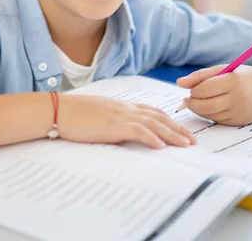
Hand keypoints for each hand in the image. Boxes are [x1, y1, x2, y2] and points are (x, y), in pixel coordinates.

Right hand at [58, 94, 196, 148]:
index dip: (169, 119)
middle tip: (193, 140)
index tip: (181, 129)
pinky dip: (151, 137)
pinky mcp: (112, 125)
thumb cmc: (74, 115)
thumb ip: (114, 120)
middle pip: (158, 116)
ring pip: (153, 123)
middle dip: (177, 128)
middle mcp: (125, 108)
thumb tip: (125, 131)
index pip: (152, 110)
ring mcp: (119, 115)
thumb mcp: (99, 115)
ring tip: (185, 144)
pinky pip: (137, 130)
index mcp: (122, 106)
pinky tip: (161, 145)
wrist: (58, 111)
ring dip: (172, 134)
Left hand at [177, 64, 251, 125]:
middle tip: (187, 100)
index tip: (190, 91)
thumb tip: (179, 82)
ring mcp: (240, 112)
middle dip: (192, 104)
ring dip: (200, 111)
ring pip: (212, 116)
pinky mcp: (241, 122)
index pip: (205, 89)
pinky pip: (220, 122)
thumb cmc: (241, 75)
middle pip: (206, 106)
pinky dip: (211, 116)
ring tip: (197, 103)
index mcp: (232, 81)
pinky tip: (209, 109)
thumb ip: (200, 76)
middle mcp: (237, 98)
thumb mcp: (222, 69)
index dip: (194, 91)